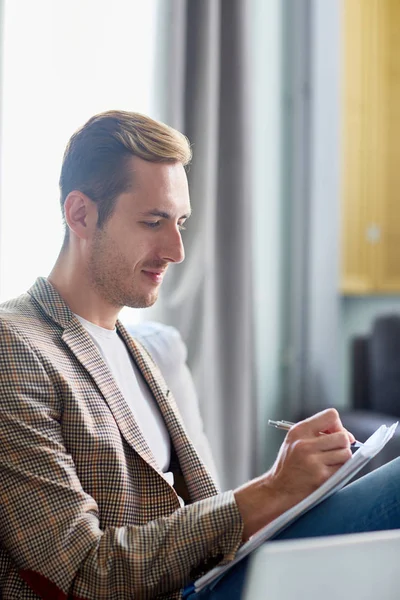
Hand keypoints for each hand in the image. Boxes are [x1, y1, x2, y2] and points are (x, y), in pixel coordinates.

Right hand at [234, 409, 353, 539]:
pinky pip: (343, 469)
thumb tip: (349, 437)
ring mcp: (313, 462)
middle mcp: (305, 444)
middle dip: (343, 444)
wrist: (277, 489)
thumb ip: (318, 433)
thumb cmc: (290, 464)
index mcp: (299, 430)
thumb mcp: (296, 441)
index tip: (334, 435)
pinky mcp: (321, 477)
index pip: (331, 415)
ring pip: (346, 453)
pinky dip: (340, 470)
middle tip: (335, 451)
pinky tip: (329, 473)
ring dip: (343, 459)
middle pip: (342, 436)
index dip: (338, 426)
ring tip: (330, 463)